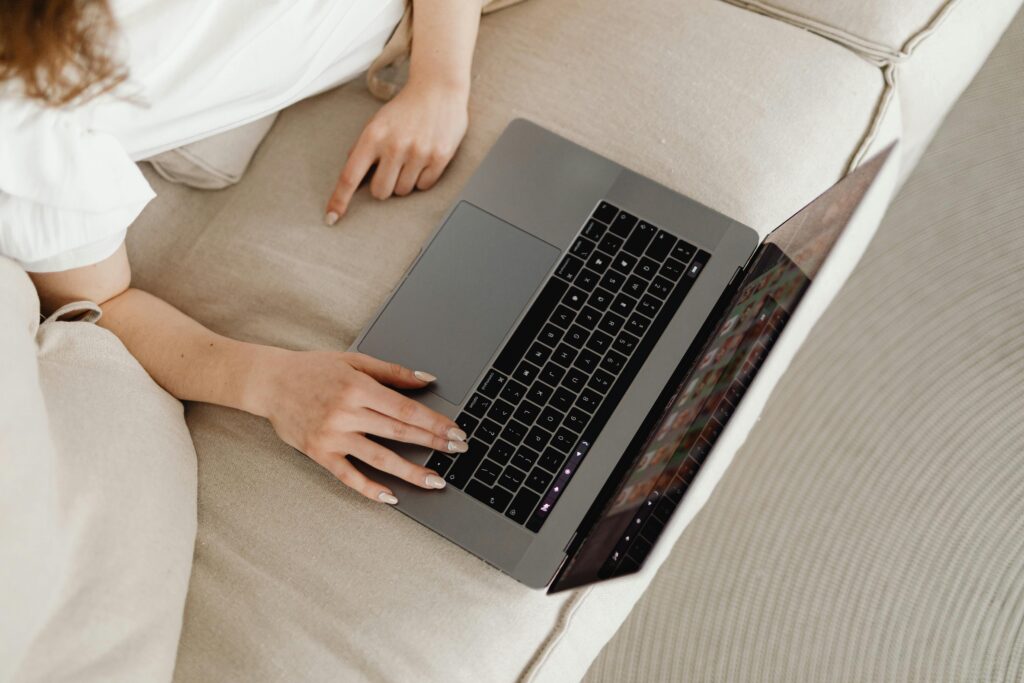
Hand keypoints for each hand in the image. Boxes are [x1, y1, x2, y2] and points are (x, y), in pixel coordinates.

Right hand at [253, 350, 467, 503]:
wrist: (269, 382)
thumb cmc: (313, 369)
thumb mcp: (354, 361)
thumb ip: (393, 372)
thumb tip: (428, 380)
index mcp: (358, 387)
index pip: (405, 408)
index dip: (434, 422)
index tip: (455, 432)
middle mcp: (346, 412)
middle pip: (398, 432)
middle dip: (432, 443)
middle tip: (458, 452)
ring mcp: (332, 435)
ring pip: (379, 458)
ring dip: (410, 471)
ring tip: (435, 481)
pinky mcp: (319, 453)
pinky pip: (348, 475)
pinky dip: (370, 488)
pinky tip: (391, 496)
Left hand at [325, 78, 468, 223]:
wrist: (438, 87)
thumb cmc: (406, 108)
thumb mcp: (377, 122)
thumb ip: (364, 148)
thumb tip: (353, 176)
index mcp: (373, 136)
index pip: (350, 176)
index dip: (339, 199)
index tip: (331, 217)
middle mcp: (394, 145)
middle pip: (380, 192)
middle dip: (384, 186)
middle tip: (391, 170)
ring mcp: (418, 152)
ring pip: (403, 191)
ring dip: (405, 181)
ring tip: (411, 159)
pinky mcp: (439, 157)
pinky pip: (425, 185)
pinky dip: (423, 178)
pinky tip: (424, 159)